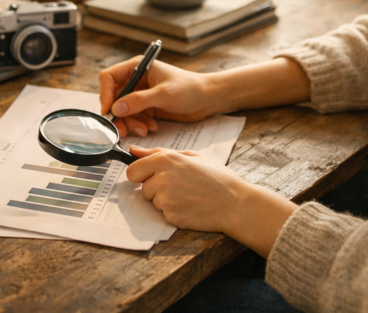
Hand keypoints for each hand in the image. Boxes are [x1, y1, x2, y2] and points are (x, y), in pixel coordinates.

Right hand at [98, 58, 216, 136]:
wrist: (208, 99)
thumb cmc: (190, 88)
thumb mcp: (164, 94)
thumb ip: (139, 100)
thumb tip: (116, 108)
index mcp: (137, 67)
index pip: (109, 77)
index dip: (105, 94)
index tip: (109, 112)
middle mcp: (136, 80)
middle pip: (114, 98)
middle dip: (119, 115)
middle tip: (123, 130)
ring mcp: (141, 94)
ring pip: (123, 111)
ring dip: (130, 123)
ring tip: (144, 130)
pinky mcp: (147, 107)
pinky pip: (134, 118)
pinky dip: (139, 125)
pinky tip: (151, 127)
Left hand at [125, 146, 248, 232]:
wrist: (235, 203)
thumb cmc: (216, 177)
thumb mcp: (190, 156)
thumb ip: (158, 152)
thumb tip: (133, 150)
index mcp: (165, 160)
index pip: (132, 171)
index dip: (141, 174)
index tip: (150, 176)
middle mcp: (162, 178)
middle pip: (144, 187)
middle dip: (155, 188)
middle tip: (179, 186)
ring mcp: (166, 199)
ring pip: (154, 201)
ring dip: (165, 200)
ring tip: (188, 195)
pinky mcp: (171, 216)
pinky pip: (164, 214)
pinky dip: (174, 212)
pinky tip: (191, 206)